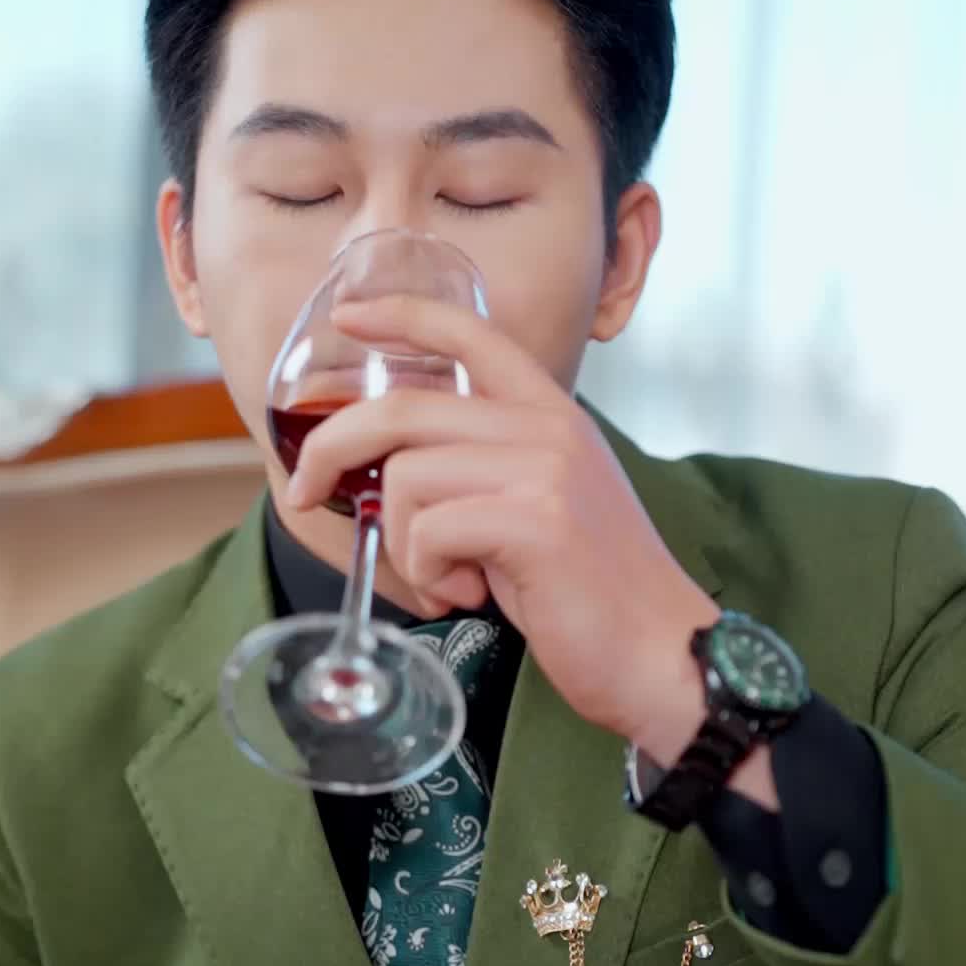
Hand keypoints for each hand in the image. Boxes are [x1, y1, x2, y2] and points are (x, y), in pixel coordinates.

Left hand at [284, 292, 718, 749]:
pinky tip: (468, 594)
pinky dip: (428, 572)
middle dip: (332, 450)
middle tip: (304, 490)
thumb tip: (384, 470)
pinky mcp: (534, 520)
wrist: (660, 652)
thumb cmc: (588, 591)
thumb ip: (481, 469)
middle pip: (402, 408)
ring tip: (449, 578)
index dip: (402, 314)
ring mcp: (543, 469)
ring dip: (404, 542)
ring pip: (406, 478)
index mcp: (550, 413)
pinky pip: (428, 531)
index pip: (471, 332)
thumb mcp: (539, 504)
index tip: (350, 313)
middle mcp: (547, 427)